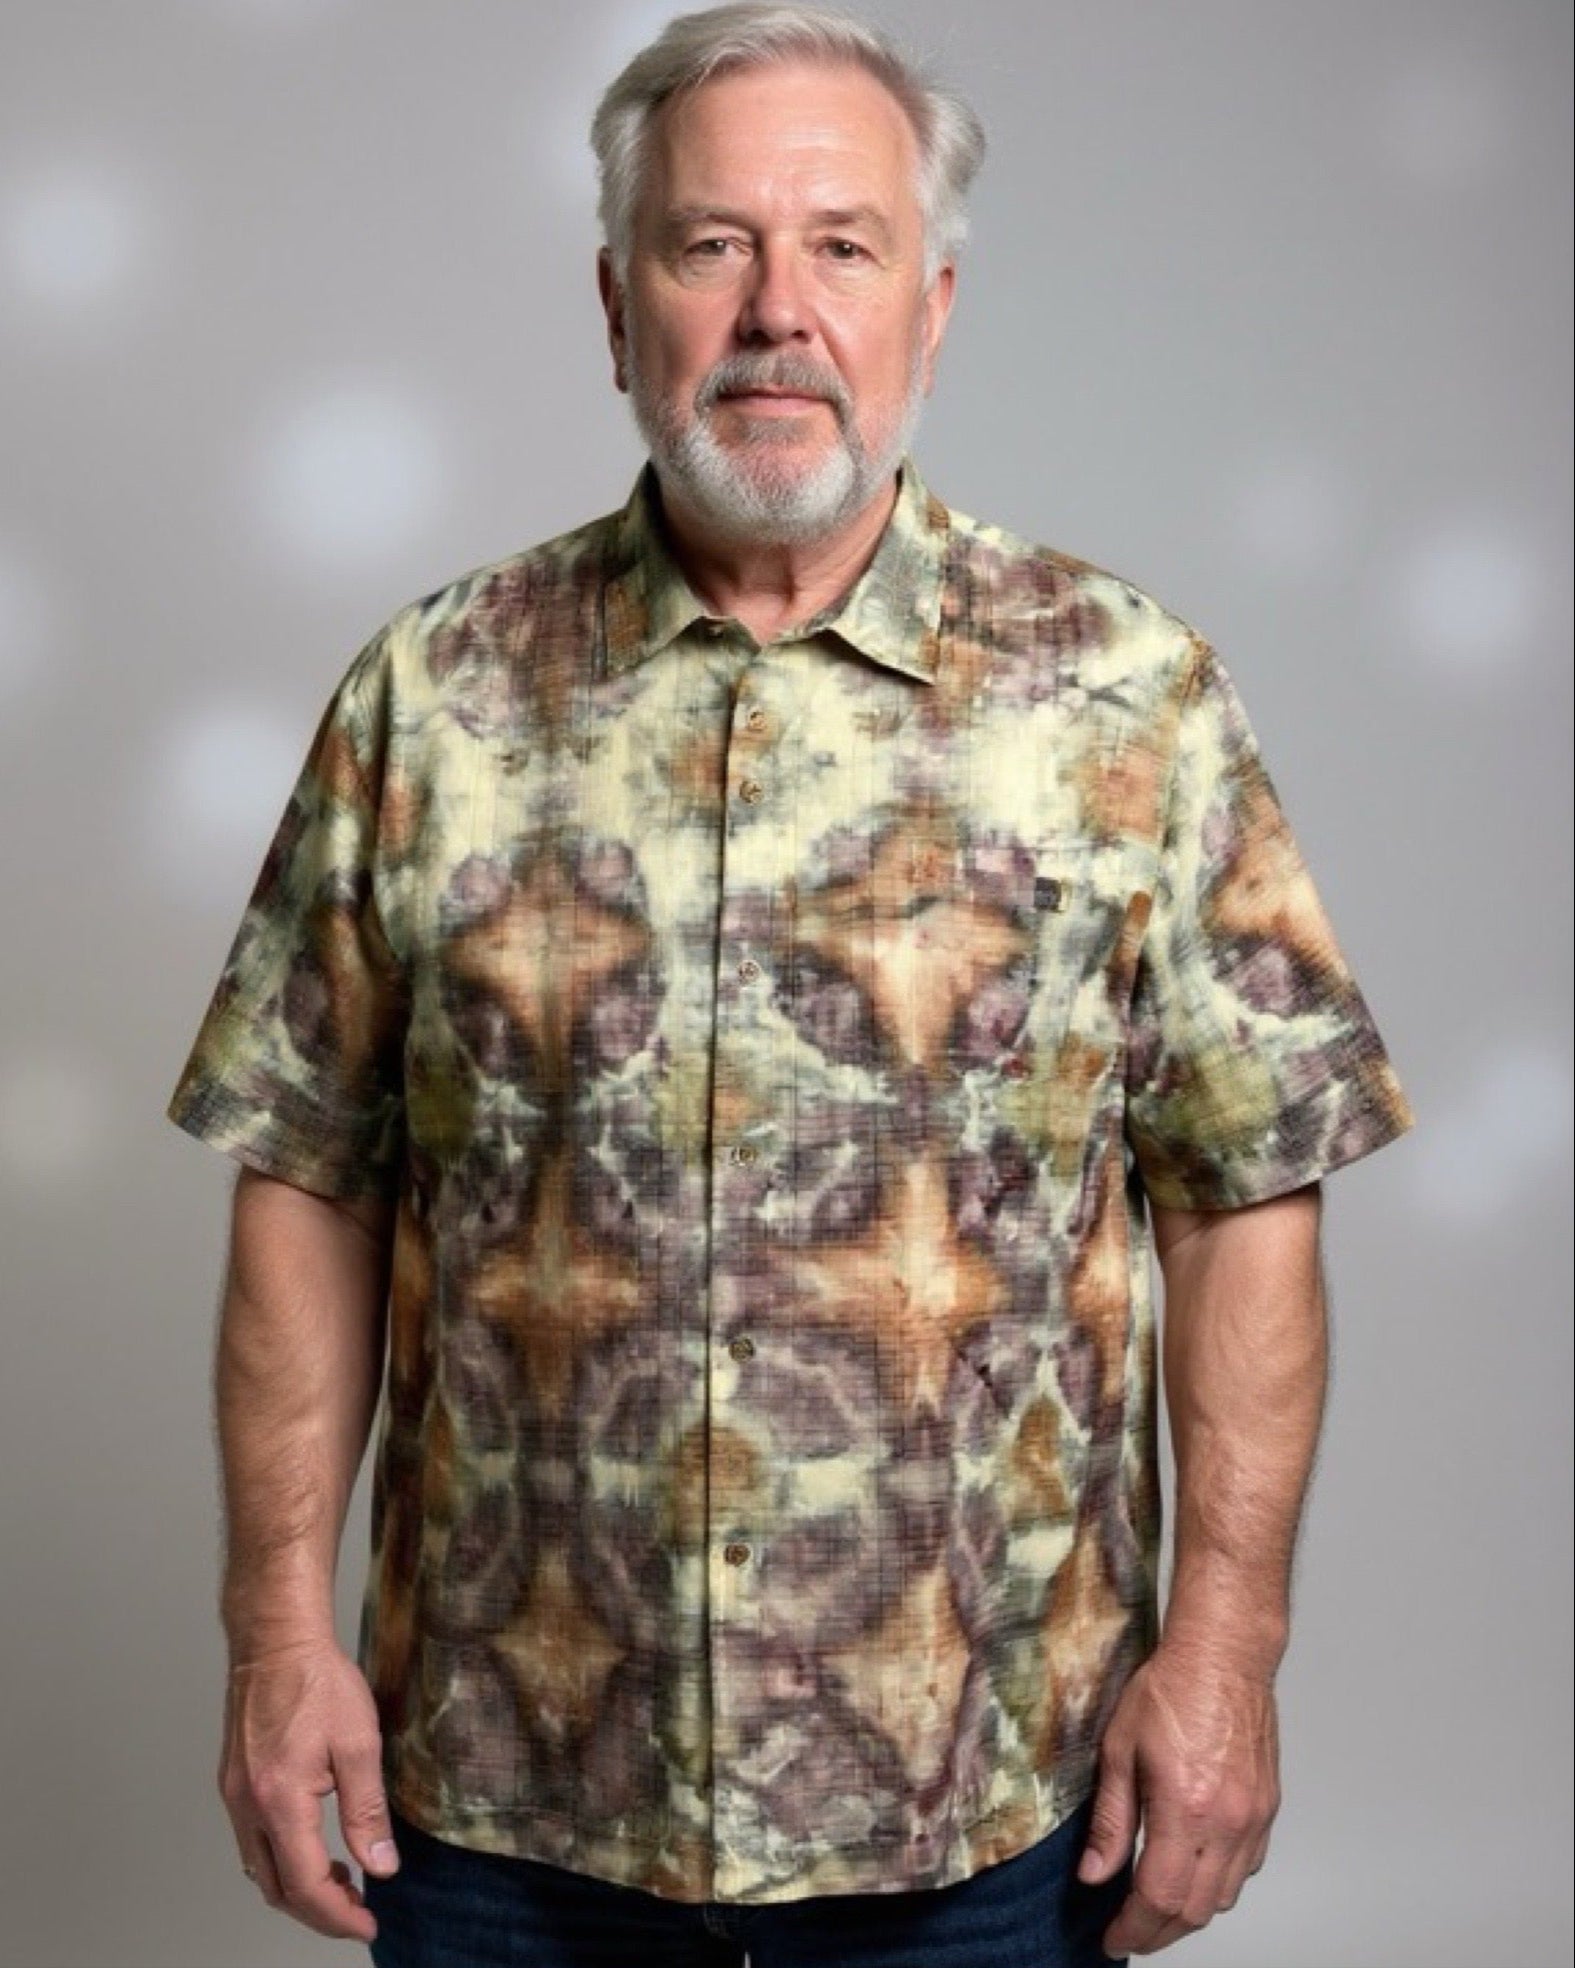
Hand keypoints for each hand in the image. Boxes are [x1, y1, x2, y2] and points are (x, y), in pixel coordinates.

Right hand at [218, 1635, 401, 1942]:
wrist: (276, 1640)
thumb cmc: (318, 1682)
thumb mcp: (359, 1744)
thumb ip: (367, 1812)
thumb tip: (380, 1867)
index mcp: (280, 1801)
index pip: (304, 1886)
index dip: (337, 1916)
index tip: (367, 1925)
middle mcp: (248, 1806)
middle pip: (276, 1888)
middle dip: (317, 1911)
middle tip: (357, 1911)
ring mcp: (235, 1796)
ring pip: (260, 1868)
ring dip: (297, 1887)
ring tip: (340, 1882)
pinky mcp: (234, 1782)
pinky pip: (252, 1841)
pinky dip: (282, 1859)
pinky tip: (311, 1846)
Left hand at [1076, 1640, 1280, 1955]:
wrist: (1224, 1656)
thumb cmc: (1170, 1690)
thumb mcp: (1119, 1750)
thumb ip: (1111, 1820)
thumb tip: (1094, 1874)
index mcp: (1185, 1807)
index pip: (1159, 1896)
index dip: (1133, 1927)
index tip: (1113, 1939)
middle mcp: (1227, 1822)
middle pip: (1194, 1909)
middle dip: (1159, 1931)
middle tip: (1129, 1932)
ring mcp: (1254, 1818)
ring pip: (1224, 1896)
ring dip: (1189, 1912)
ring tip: (1156, 1908)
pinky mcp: (1268, 1809)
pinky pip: (1246, 1868)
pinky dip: (1217, 1884)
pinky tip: (1193, 1872)